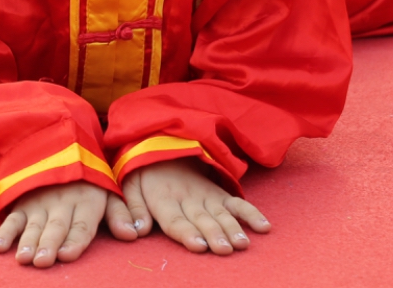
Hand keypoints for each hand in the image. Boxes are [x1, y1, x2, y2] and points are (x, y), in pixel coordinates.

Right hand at [0, 181, 139, 266]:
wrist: (59, 148)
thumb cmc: (87, 181)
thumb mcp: (107, 191)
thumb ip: (119, 213)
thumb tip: (133, 234)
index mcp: (86, 202)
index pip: (81, 226)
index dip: (74, 241)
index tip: (66, 254)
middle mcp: (62, 204)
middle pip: (56, 227)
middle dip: (49, 244)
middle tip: (43, 261)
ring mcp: (40, 203)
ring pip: (34, 225)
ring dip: (27, 242)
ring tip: (24, 258)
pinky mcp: (22, 203)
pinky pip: (12, 218)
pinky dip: (5, 232)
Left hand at [120, 159, 269, 254]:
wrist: (162, 142)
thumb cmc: (143, 172)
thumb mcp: (129, 185)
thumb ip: (132, 209)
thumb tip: (135, 232)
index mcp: (163, 198)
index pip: (176, 220)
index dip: (187, 232)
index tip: (199, 245)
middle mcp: (188, 197)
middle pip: (202, 219)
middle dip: (214, 234)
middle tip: (224, 249)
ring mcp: (206, 195)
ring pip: (221, 213)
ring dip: (232, 228)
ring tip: (242, 243)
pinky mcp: (219, 193)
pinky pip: (237, 202)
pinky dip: (251, 213)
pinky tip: (264, 226)